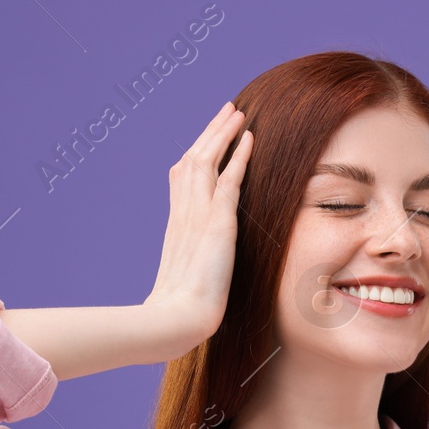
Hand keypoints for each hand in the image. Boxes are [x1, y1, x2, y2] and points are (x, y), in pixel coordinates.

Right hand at [144, 101, 253, 337]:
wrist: (178, 318)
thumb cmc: (182, 309)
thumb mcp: (188, 278)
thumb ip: (194, 263)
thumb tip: (198, 272)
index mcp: (177, 224)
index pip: (184, 177)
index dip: (197, 153)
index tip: (208, 137)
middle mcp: (184, 212)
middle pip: (194, 158)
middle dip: (211, 132)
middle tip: (227, 110)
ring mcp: (197, 214)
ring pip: (209, 160)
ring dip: (224, 133)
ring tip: (238, 112)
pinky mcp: (217, 222)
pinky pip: (229, 179)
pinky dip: (240, 156)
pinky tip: (250, 137)